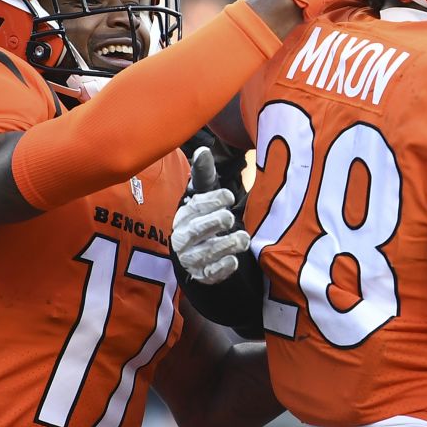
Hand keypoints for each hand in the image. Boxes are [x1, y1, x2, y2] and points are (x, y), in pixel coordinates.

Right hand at [171, 147, 249, 284]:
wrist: (200, 258)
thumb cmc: (204, 220)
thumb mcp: (205, 197)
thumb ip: (203, 175)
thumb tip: (202, 150)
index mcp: (183, 215)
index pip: (196, 206)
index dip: (213, 200)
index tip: (230, 197)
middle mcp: (183, 237)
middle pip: (198, 229)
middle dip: (216, 221)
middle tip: (230, 217)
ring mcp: (191, 258)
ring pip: (207, 252)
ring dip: (227, 244)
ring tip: (243, 238)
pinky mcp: (202, 276)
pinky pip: (212, 273)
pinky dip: (224, 267)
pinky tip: (234, 260)